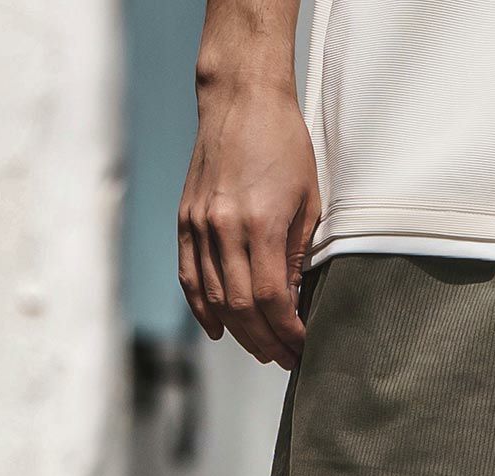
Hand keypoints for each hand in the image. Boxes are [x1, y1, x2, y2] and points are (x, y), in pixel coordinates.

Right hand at [178, 79, 320, 368]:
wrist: (240, 97)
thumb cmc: (285, 144)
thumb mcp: (309, 200)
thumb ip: (299, 256)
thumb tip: (295, 306)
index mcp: (259, 223)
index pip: (270, 299)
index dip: (287, 332)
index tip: (303, 346)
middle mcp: (223, 227)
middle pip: (240, 308)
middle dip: (265, 341)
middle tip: (285, 359)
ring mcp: (199, 224)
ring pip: (214, 299)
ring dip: (239, 332)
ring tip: (262, 349)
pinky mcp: (186, 219)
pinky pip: (190, 277)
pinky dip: (202, 309)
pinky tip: (218, 330)